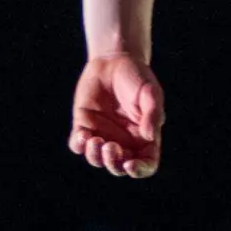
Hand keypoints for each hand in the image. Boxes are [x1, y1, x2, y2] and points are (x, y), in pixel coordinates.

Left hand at [69, 52, 163, 177]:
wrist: (114, 59)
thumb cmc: (137, 76)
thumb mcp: (150, 92)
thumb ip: (152, 113)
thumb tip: (150, 136)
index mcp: (144, 138)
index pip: (146, 164)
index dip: (140, 170)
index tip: (130, 165)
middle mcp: (124, 141)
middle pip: (119, 167)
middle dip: (113, 163)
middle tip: (110, 147)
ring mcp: (103, 135)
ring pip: (97, 160)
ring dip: (95, 156)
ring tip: (95, 141)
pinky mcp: (84, 126)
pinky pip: (78, 145)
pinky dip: (79, 145)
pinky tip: (83, 134)